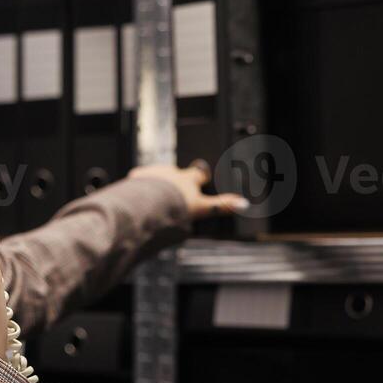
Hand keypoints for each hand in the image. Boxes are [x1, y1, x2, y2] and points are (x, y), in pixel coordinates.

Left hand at [127, 160, 248, 220]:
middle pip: (178, 173)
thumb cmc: (176, 206)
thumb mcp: (202, 209)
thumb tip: (245, 203)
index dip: (201, 177)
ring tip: (155, 199)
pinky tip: (137, 198)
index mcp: (188, 180)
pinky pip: (139, 180)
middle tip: (180, 187)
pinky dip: (139, 187)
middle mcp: (172, 173)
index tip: (202, 178)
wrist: (149, 202)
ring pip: (158, 176)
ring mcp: (154, 173)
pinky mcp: (138, 176)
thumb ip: (222, 206)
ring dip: (158, 185)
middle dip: (180, 179)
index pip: (198, 176)